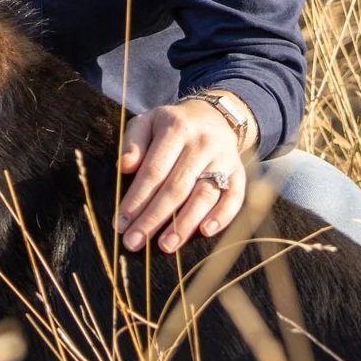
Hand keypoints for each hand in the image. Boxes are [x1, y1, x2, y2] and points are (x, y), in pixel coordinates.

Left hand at [116, 99, 246, 253]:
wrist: (212, 115)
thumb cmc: (172, 125)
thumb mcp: (147, 121)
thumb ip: (133, 142)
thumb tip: (124, 167)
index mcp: (176, 128)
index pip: (154, 170)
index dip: (137, 198)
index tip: (121, 223)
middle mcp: (202, 143)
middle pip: (177, 187)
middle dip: (154, 218)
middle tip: (135, 242)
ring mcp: (223, 158)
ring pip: (204, 195)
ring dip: (185, 224)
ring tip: (166, 245)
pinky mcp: (238, 172)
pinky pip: (234, 197)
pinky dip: (222, 216)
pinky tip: (206, 232)